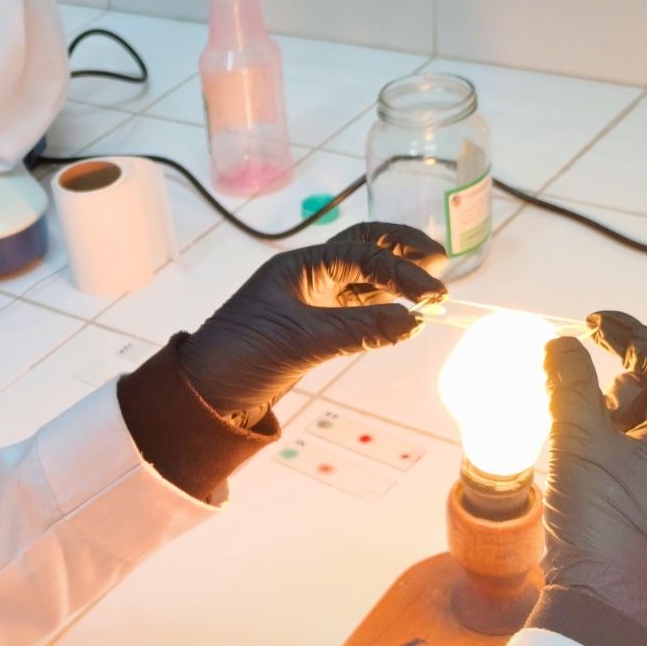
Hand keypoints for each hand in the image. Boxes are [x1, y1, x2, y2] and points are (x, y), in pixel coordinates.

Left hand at [176, 222, 446, 427]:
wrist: (205, 396)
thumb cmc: (239, 356)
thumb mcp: (300, 341)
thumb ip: (358, 330)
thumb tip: (414, 322)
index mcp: (300, 265)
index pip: (362, 254)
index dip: (402, 272)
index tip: (433, 296)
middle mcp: (308, 277)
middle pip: (364, 249)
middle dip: (402, 251)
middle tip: (441, 260)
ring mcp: (312, 303)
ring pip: (363, 281)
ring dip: (396, 281)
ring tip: (432, 289)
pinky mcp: (314, 331)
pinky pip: (357, 311)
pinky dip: (383, 312)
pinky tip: (405, 319)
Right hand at [543, 312, 646, 643]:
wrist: (616, 614)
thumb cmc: (602, 528)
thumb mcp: (577, 442)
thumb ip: (568, 383)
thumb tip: (563, 344)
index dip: (624, 332)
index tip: (592, 322)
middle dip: (625, 383)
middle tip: (582, 386)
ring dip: (631, 420)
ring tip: (589, 434)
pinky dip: (642, 453)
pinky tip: (606, 466)